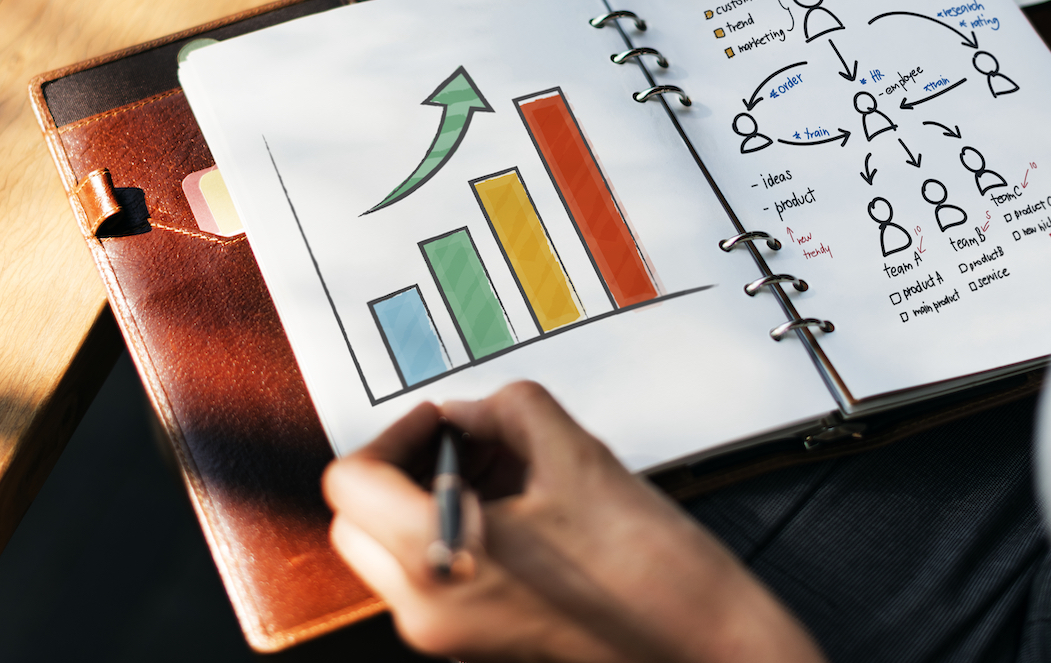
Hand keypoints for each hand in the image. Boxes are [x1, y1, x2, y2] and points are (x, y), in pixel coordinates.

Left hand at [323, 381, 825, 662]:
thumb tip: (465, 412)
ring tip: (503, 471)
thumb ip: (502, 410)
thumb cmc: (649, 570)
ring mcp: (446, 631)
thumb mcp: (572, 452)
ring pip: (390, 544)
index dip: (395, 434)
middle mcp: (426, 607)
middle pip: (358, 517)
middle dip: (404, 466)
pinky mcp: (471, 637)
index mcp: (438, 559)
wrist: (699, 643)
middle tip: (463, 440)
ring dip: (428, 494)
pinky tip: (517, 506)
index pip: (351, 481)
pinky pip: (430, 568)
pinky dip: (453, 527)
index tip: (439, 421)